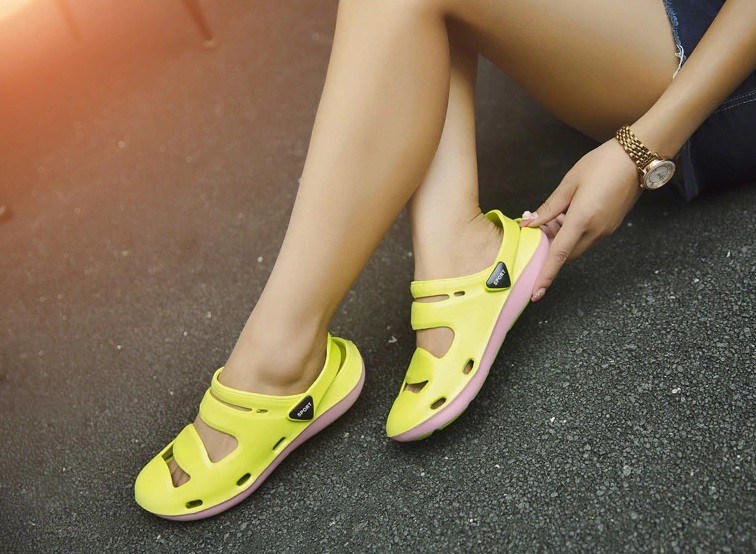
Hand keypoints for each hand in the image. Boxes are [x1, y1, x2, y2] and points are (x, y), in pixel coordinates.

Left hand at [520, 138, 642, 300]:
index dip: (546, 275)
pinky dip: (573, 233)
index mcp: (582, 220)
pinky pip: (587, 237)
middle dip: (550, 247)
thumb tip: (530, 223)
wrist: (638, 157)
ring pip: (577, 246)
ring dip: (562, 239)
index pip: (559, 255)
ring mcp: (606, 230)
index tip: (536, 294)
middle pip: (567, 253)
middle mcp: (596, 231)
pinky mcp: (612, 225)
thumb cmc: (602, 164)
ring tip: (553, 216)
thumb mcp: (570, 183)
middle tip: (537, 228)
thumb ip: (549, 207)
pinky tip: (568, 214)